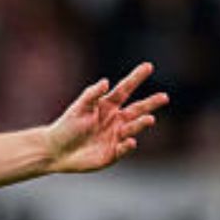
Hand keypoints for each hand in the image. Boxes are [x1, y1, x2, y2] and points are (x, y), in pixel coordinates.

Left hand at [45, 62, 169, 173]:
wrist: (55, 151)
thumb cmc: (66, 127)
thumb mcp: (78, 108)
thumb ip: (91, 95)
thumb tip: (106, 82)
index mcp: (108, 106)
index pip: (125, 89)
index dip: (136, 78)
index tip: (148, 66)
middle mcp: (116, 120)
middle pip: (137, 109)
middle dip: (151, 103)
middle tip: (164, 97)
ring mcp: (116, 136)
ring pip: (133, 128)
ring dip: (141, 123)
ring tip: (149, 119)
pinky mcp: (112, 153)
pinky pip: (123, 148)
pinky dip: (127, 145)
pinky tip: (130, 141)